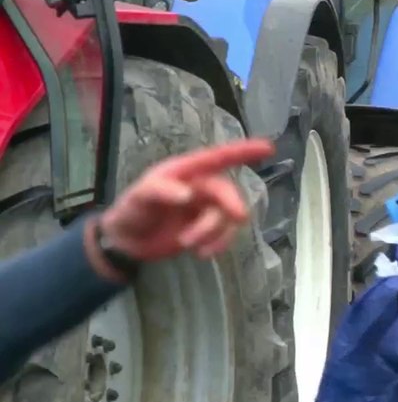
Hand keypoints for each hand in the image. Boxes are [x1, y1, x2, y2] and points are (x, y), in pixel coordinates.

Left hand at [100, 138, 274, 261]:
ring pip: (227, 216)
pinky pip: (225, 234)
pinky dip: (218, 244)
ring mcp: (205, 208)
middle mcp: (200, 186)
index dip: (243, 151)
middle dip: (231, 205)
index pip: (218, 157)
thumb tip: (188, 195)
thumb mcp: (138, 197)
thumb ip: (160, 190)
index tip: (268, 148)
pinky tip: (202, 253)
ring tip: (189, 244)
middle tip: (239, 218)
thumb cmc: (130, 211)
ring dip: (214, 232)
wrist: (126, 243)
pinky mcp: (207, 230)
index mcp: (186, 171)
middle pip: (226, 192)